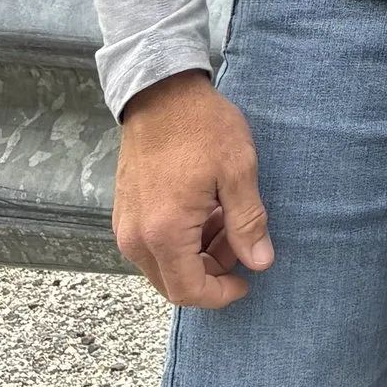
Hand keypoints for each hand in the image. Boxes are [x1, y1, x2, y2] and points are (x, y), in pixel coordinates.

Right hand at [113, 71, 273, 307]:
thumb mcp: (238, 171)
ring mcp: (126, 226)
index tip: (247, 281)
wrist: (160, 92)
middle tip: (241, 240)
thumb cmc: (202, 127)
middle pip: (174, 283)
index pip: (189, 291)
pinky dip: (182, 240)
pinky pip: (153, 245)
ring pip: (164, 265)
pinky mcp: (125, 212)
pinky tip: (207, 211)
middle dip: (211, 273)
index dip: (220, 295)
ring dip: (198, 255)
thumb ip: (248, 223)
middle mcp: (136, 238)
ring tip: (228, 218)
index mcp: (164, 233)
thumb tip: (260, 263)